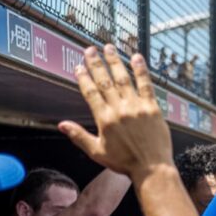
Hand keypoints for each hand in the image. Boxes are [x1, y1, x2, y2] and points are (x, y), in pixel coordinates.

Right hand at [59, 44, 173, 179]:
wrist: (152, 168)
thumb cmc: (125, 162)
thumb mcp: (97, 152)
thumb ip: (79, 136)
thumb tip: (62, 125)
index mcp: (104, 119)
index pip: (90, 92)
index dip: (84, 77)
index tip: (79, 66)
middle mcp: (119, 109)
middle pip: (105, 81)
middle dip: (96, 63)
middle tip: (90, 49)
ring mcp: (137, 107)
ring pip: (123, 79)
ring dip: (115, 61)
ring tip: (109, 47)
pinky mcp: (152, 108)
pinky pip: (146, 85)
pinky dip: (141, 70)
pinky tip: (136, 57)